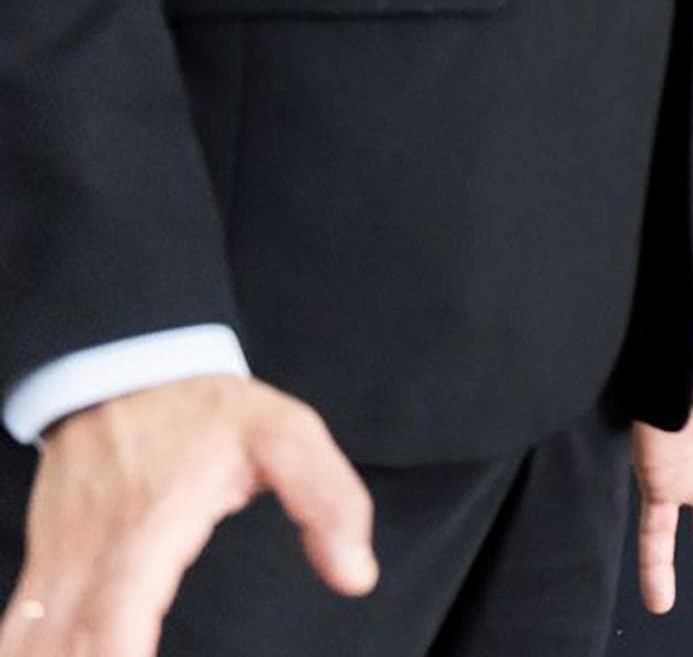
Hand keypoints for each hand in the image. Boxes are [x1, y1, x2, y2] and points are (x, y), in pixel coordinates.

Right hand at [1, 377, 374, 656]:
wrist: (122, 370)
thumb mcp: (284, 435)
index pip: (115, 623)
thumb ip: (328, 501)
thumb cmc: (203, 409)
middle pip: (61, 646)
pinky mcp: (45, 563)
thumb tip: (355, 574)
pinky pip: (22, 625)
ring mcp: (57, 561)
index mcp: (147, 533)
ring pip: (31, 640)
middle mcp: (89, 556)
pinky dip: (32, 650)